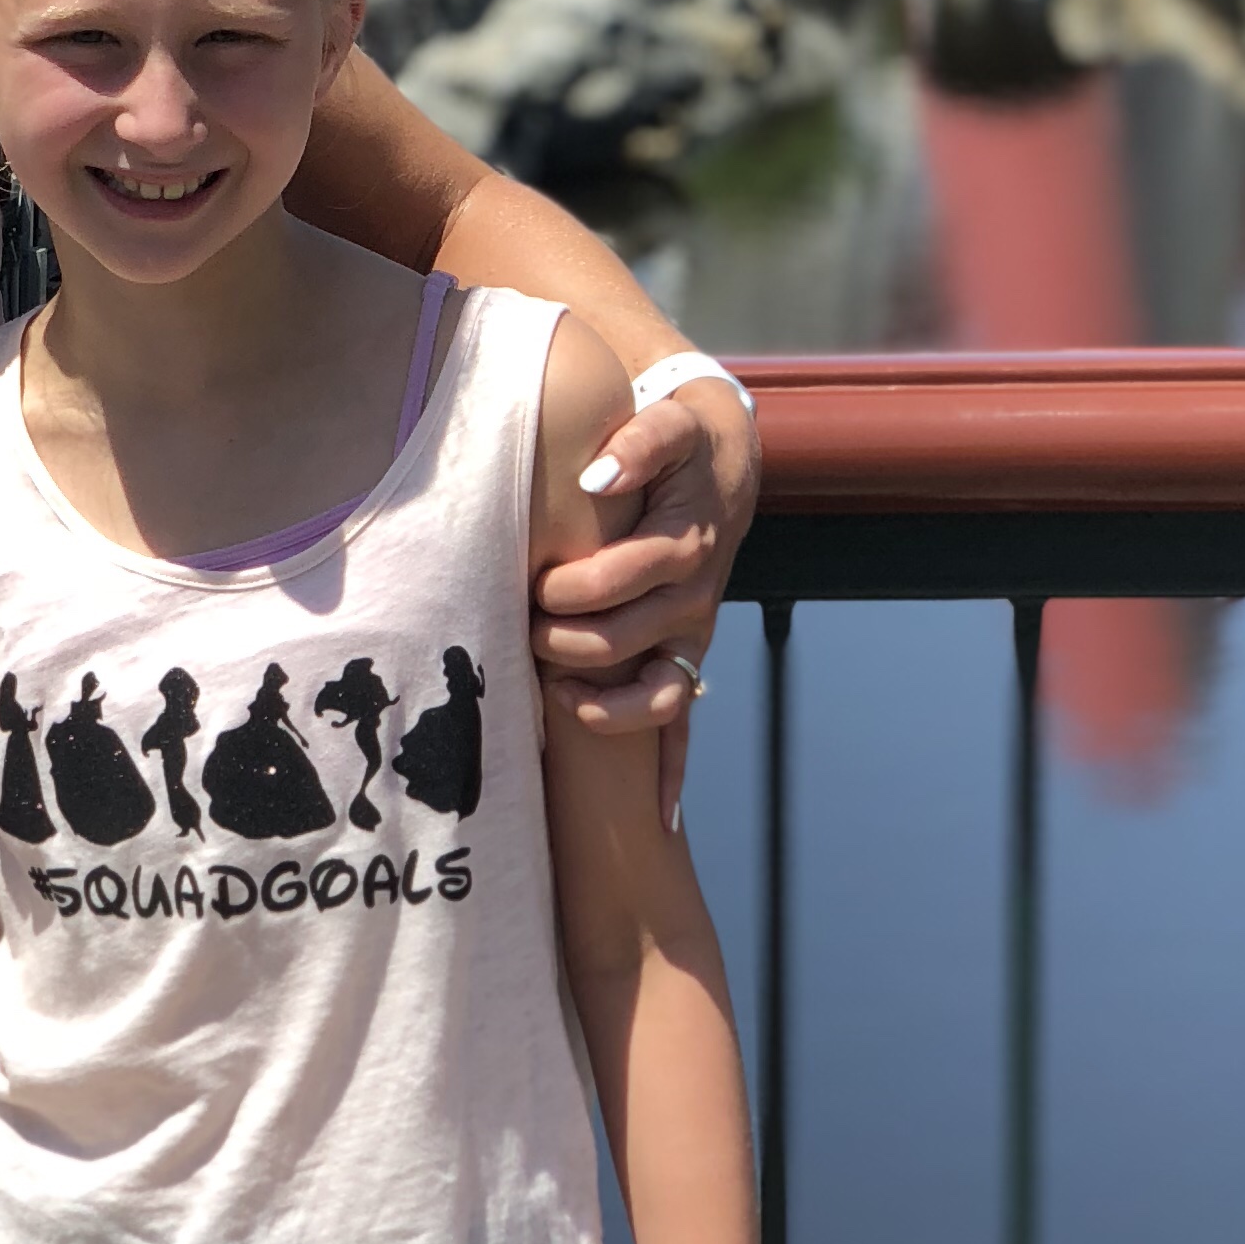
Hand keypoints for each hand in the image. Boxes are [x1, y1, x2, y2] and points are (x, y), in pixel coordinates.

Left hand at [531, 379, 756, 824]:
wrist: (721, 462)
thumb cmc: (678, 442)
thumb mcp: (665, 427)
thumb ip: (638, 444)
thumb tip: (597, 474)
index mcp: (685, 541)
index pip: (638, 572)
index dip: (586, 584)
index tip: (539, 585)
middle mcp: (695, 595)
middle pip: (638, 635)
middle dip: (577, 645)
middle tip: (523, 636)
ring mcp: (692, 632)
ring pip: (663, 691)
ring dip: (613, 710)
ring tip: (559, 707)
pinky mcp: (686, 653)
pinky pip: (681, 719)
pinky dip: (672, 769)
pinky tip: (656, 817)